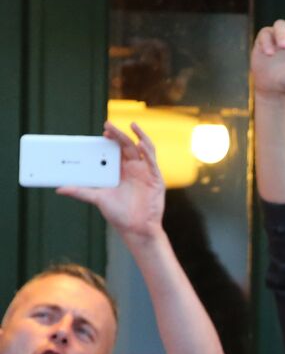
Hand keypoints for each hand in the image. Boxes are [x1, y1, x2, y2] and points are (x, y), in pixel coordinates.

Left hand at [57, 121, 164, 239]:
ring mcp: (146, 173)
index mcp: (121, 171)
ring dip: (138, 135)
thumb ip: (80, 191)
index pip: (116, 150)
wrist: (135, 228)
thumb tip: (60, 189)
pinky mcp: (155, 179)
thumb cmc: (119, 214)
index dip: (111, 139)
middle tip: (108, 125)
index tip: (102, 132)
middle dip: (119, 134)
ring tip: (131, 125)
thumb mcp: (97, 199)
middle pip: (127, 146)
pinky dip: (148, 150)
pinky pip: (152, 161)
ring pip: (143, 149)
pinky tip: (140, 142)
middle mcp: (134, 169)